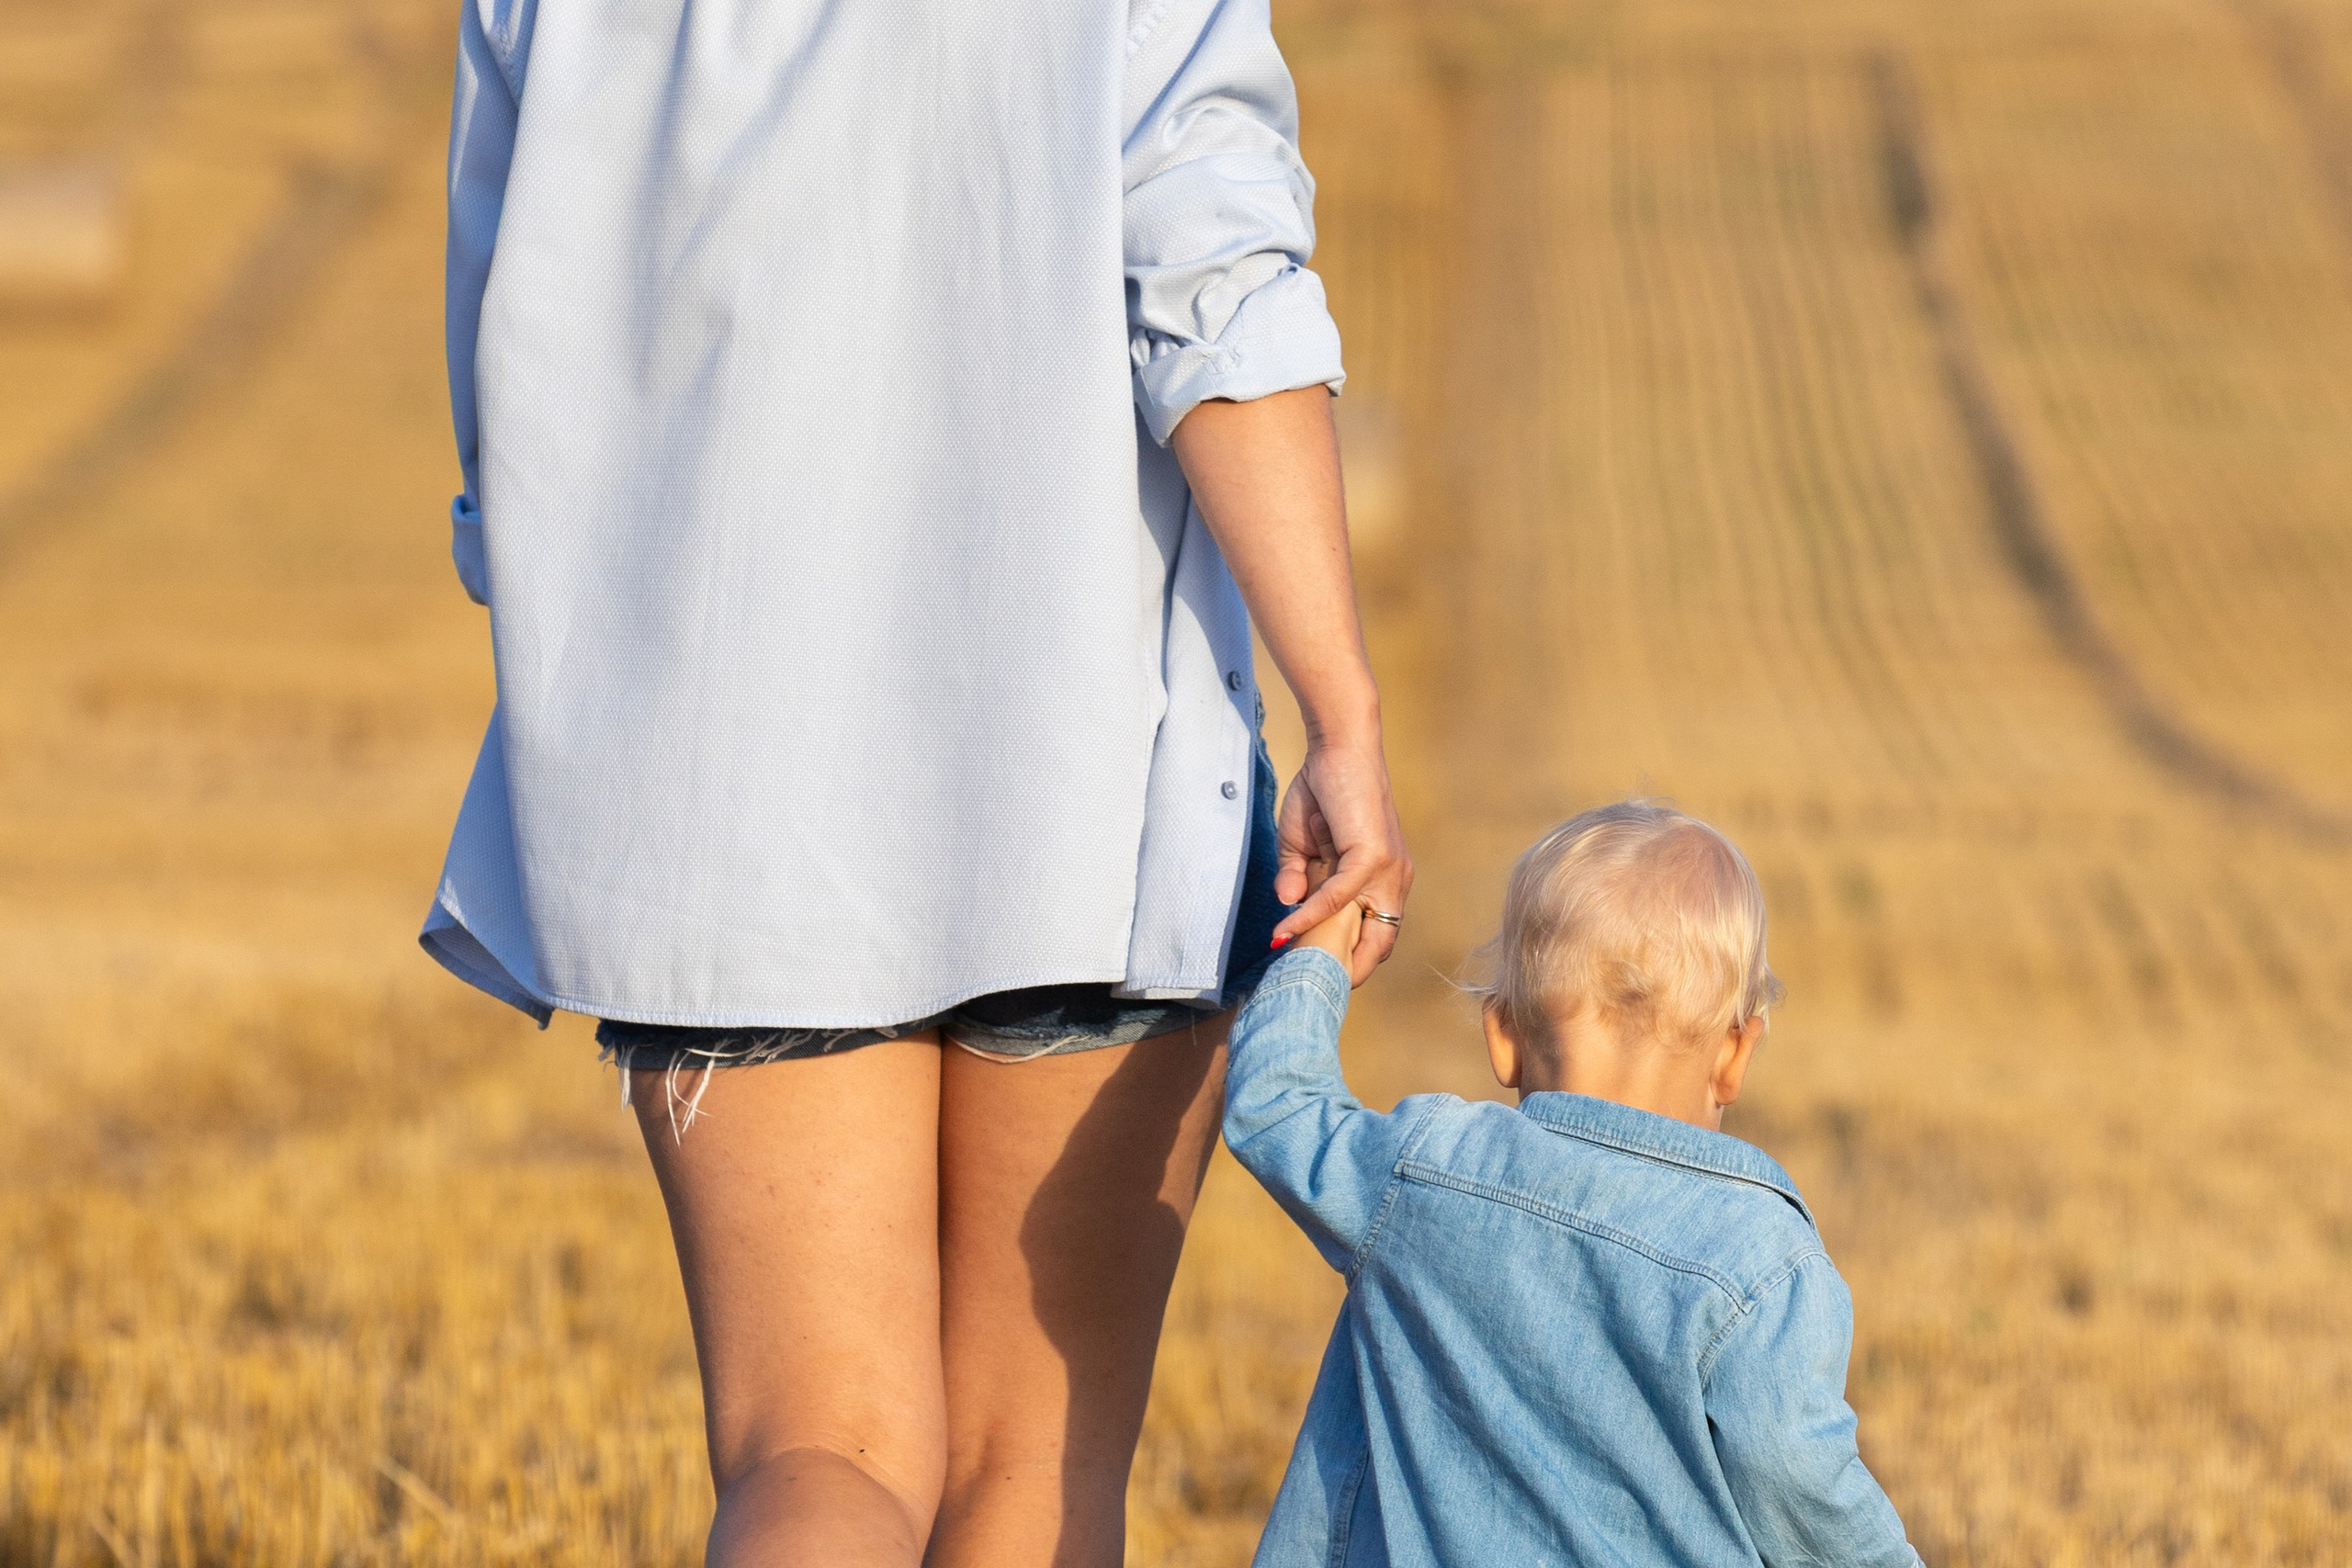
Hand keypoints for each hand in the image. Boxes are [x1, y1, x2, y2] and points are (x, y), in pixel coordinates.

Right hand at [1270, 738, 1411, 983]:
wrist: (1337, 748)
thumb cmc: (1323, 791)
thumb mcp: (1302, 845)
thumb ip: (1297, 877)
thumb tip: (1287, 905)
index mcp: (1386, 881)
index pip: (1378, 937)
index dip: (1350, 961)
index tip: (1317, 976)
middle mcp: (1395, 881)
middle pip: (1380, 946)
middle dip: (1346, 973)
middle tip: (1307, 985)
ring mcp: (1388, 870)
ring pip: (1361, 929)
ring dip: (1325, 950)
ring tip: (1294, 965)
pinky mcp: (1372, 856)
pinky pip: (1336, 897)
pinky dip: (1309, 915)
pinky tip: (1285, 927)